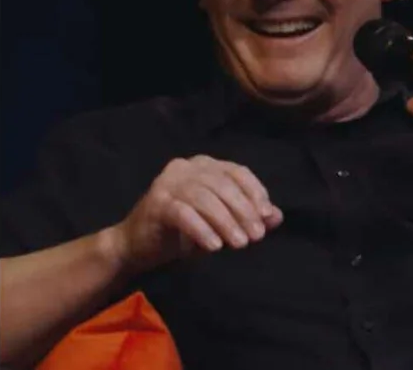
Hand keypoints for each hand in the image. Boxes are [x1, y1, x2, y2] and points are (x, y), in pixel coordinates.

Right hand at [108, 155, 283, 273]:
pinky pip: (184, 213)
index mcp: (204, 165)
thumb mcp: (221, 224)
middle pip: (223, 184)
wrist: (136, 246)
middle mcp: (185, 167)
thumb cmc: (183, 233)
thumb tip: (277, 217)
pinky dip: (202, 230)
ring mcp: (168, 182)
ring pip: (205, 198)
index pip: (237, 172)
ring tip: (240, 244)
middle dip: (244, 211)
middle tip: (256, 236)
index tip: (267, 216)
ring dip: (226, 222)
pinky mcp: (156, 202)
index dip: (256, 193)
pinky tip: (215, 247)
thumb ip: (247, 216)